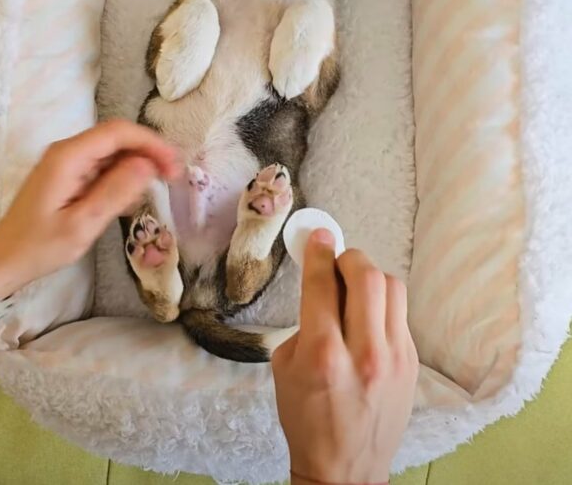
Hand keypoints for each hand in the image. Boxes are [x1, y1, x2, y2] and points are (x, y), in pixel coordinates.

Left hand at [0, 120, 178, 298]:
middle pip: (118, 138)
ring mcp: (69, 162)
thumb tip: (148, 165)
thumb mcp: (83, 224)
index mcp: (68, 157)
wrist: (6, 260)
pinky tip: (129, 200)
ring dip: (139, 166)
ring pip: (114, 151)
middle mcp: (68, 151)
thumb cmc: (41, 246)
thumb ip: (115, 192)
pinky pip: (105, 166)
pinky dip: (124, 178)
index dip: (151, 143)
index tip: (174, 165)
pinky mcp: (72, 174)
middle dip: (149, 153)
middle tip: (173, 177)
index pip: (118, 132)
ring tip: (155, 190)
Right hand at [272, 230, 417, 484]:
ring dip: (370, 277)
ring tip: (354, 289)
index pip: (323, 285)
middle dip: (349, 257)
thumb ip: (304, 321)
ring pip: (392, 288)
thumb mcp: (285, 367)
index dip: (319, 253)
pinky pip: (400, 313)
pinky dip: (382, 304)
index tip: (318, 237)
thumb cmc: (306, 417)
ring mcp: (394, 358)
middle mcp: (363, 353)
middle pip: (367, 276)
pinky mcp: (412, 363)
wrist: (345, 468)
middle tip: (337, 262)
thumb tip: (322, 284)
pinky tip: (368, 317)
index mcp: (323, 355)